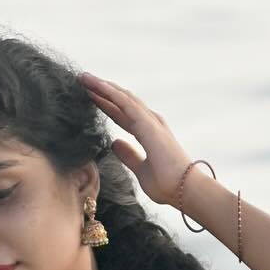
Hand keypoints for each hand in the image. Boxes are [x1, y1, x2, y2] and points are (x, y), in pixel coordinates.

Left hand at [78, 71, 195, 209]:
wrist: (186, 191)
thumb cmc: (168, 185)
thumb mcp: (141, 170)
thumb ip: (129, 156)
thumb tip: (115, 143)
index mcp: (148, 133)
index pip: (122, 115)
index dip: (106, 105)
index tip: (89, 96)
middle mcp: (150, 123)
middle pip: (121, 102)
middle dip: (102, 91)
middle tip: (83, 79)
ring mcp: (150, 122)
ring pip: (122, 98)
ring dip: (103, 86)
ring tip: (84, 77)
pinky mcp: (148, 125)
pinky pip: (126, 103)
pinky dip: (111, 93)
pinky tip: (97, 85)